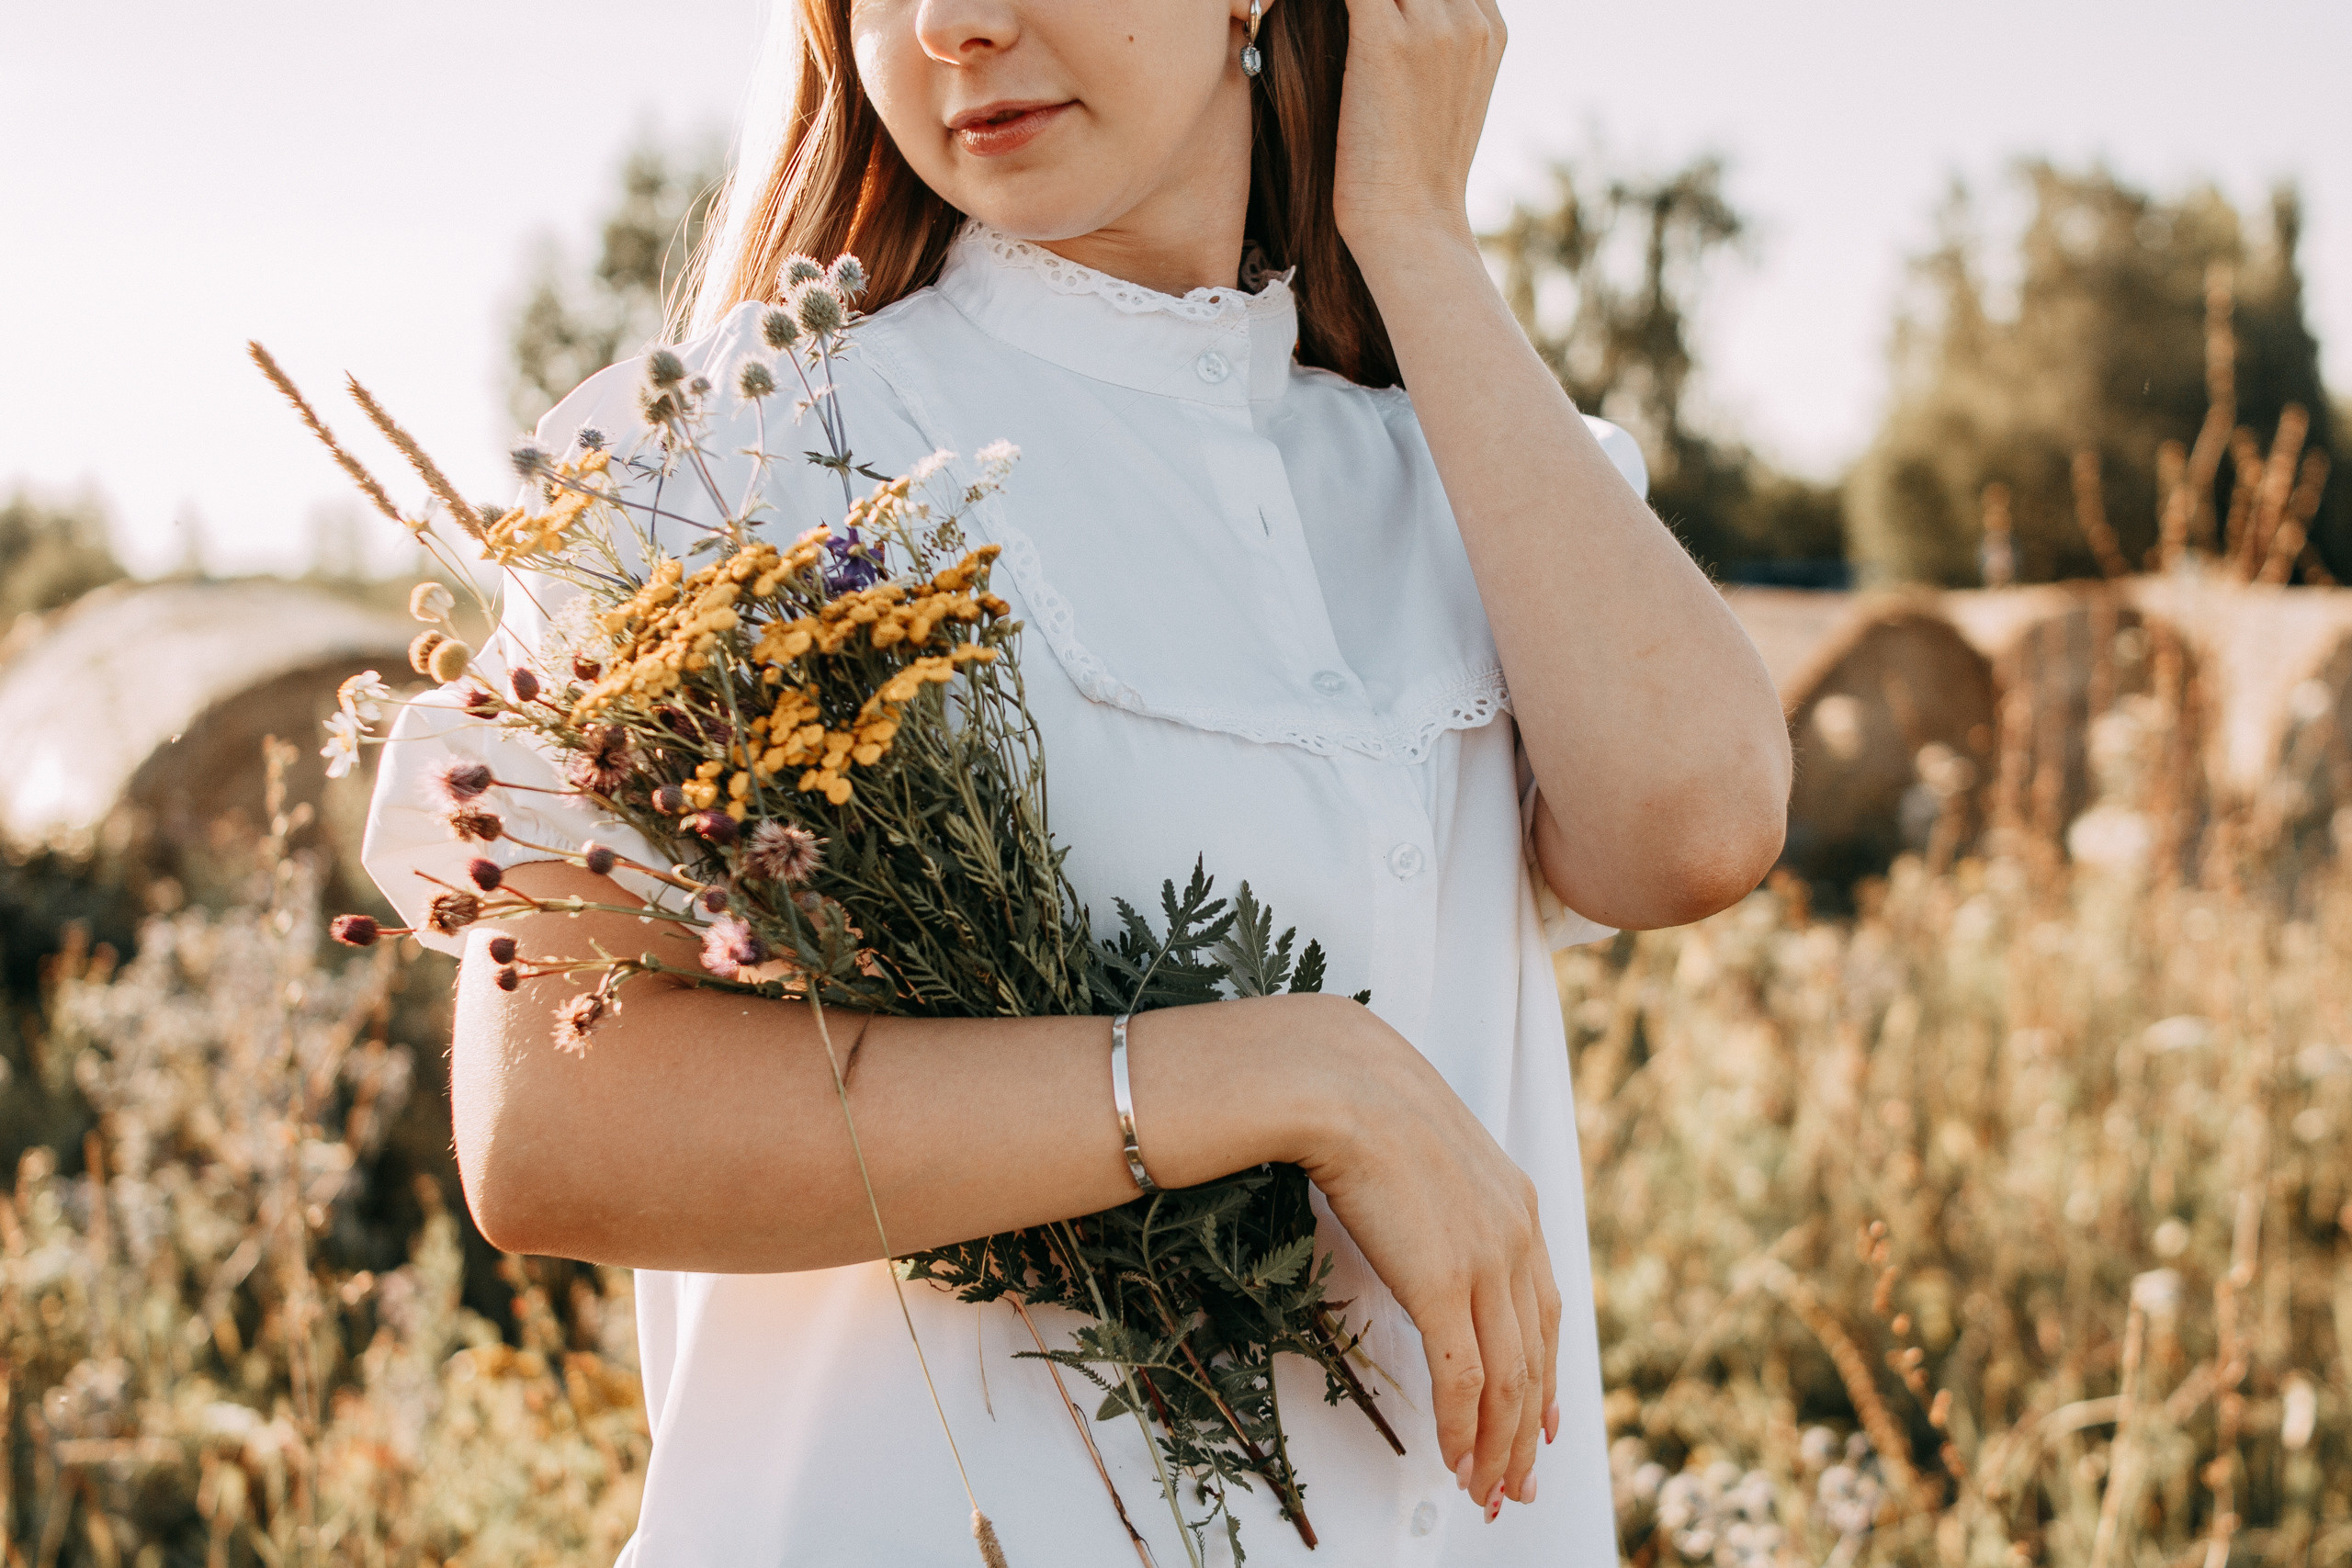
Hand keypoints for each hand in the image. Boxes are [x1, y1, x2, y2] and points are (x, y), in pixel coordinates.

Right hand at [1290, 994, 1558, 1515]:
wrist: (1339, 1081)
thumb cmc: (1360, 1099)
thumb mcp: (1429, 1147)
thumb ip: (1444, 1192)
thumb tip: (1422, 1217)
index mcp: (1517, 1203)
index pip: (1546, 1313)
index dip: (1545, 1377)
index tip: (1541, 1423)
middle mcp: (1516, 1238)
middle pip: (1536, 1360)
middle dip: (1526, 1432)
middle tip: (1515, 1482)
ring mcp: (1486, 1262)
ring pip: (1509, 1381)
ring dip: (1496, 1447)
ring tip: (1485, 1490)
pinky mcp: (1445, 1284)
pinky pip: (1464, 1380)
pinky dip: (1463, 1429)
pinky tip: (1455, 1458)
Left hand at [1328, 0, 1505, 255]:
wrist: (1410, 225)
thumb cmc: (1413, 174)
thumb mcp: (1445, 99)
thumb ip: (1434, 48)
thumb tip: (1390, 31)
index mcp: (1489, 27)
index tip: (1366, 9)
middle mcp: (1468, 16)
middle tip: (1346, 13)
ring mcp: (1431, 25)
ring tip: (1326, 15)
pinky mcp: (1384, 40)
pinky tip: (1291, 6)